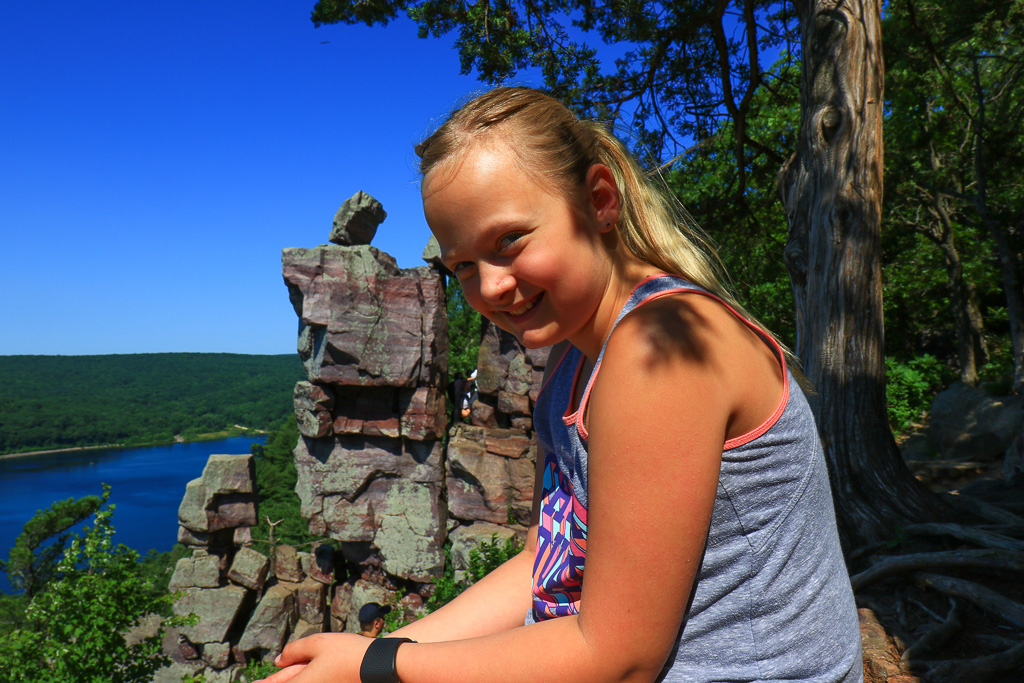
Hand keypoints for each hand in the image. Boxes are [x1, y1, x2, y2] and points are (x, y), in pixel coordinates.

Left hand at [256, 632, 371, 682]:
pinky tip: (301, 675)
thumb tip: (278, 660)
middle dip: (275, 682)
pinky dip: (304, 680)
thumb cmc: (348, 653)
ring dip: (290, 680)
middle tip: (261, 681)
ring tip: (277, 678)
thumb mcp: (318, 642)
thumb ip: (293, 650)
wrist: (379, 666)